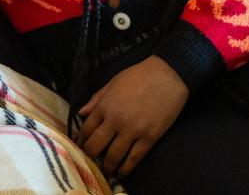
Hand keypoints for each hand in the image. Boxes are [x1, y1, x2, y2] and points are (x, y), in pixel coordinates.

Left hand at [78, 56, 188, 178]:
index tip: (81, 147)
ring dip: (107, 167)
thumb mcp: (113, 82)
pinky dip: (126, 169)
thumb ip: (96, 99)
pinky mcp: (149, 138)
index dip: (81, 140)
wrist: (168, 75)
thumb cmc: (139, 75)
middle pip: (96, 146)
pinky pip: (134, 158)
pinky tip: (122, 173)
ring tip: (105, 172)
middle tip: (90, 162)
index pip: (87, 129)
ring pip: (113, 156)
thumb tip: (81, 113)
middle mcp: (115, 120)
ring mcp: (132, 131)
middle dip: (90, 156)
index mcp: (105, 105)